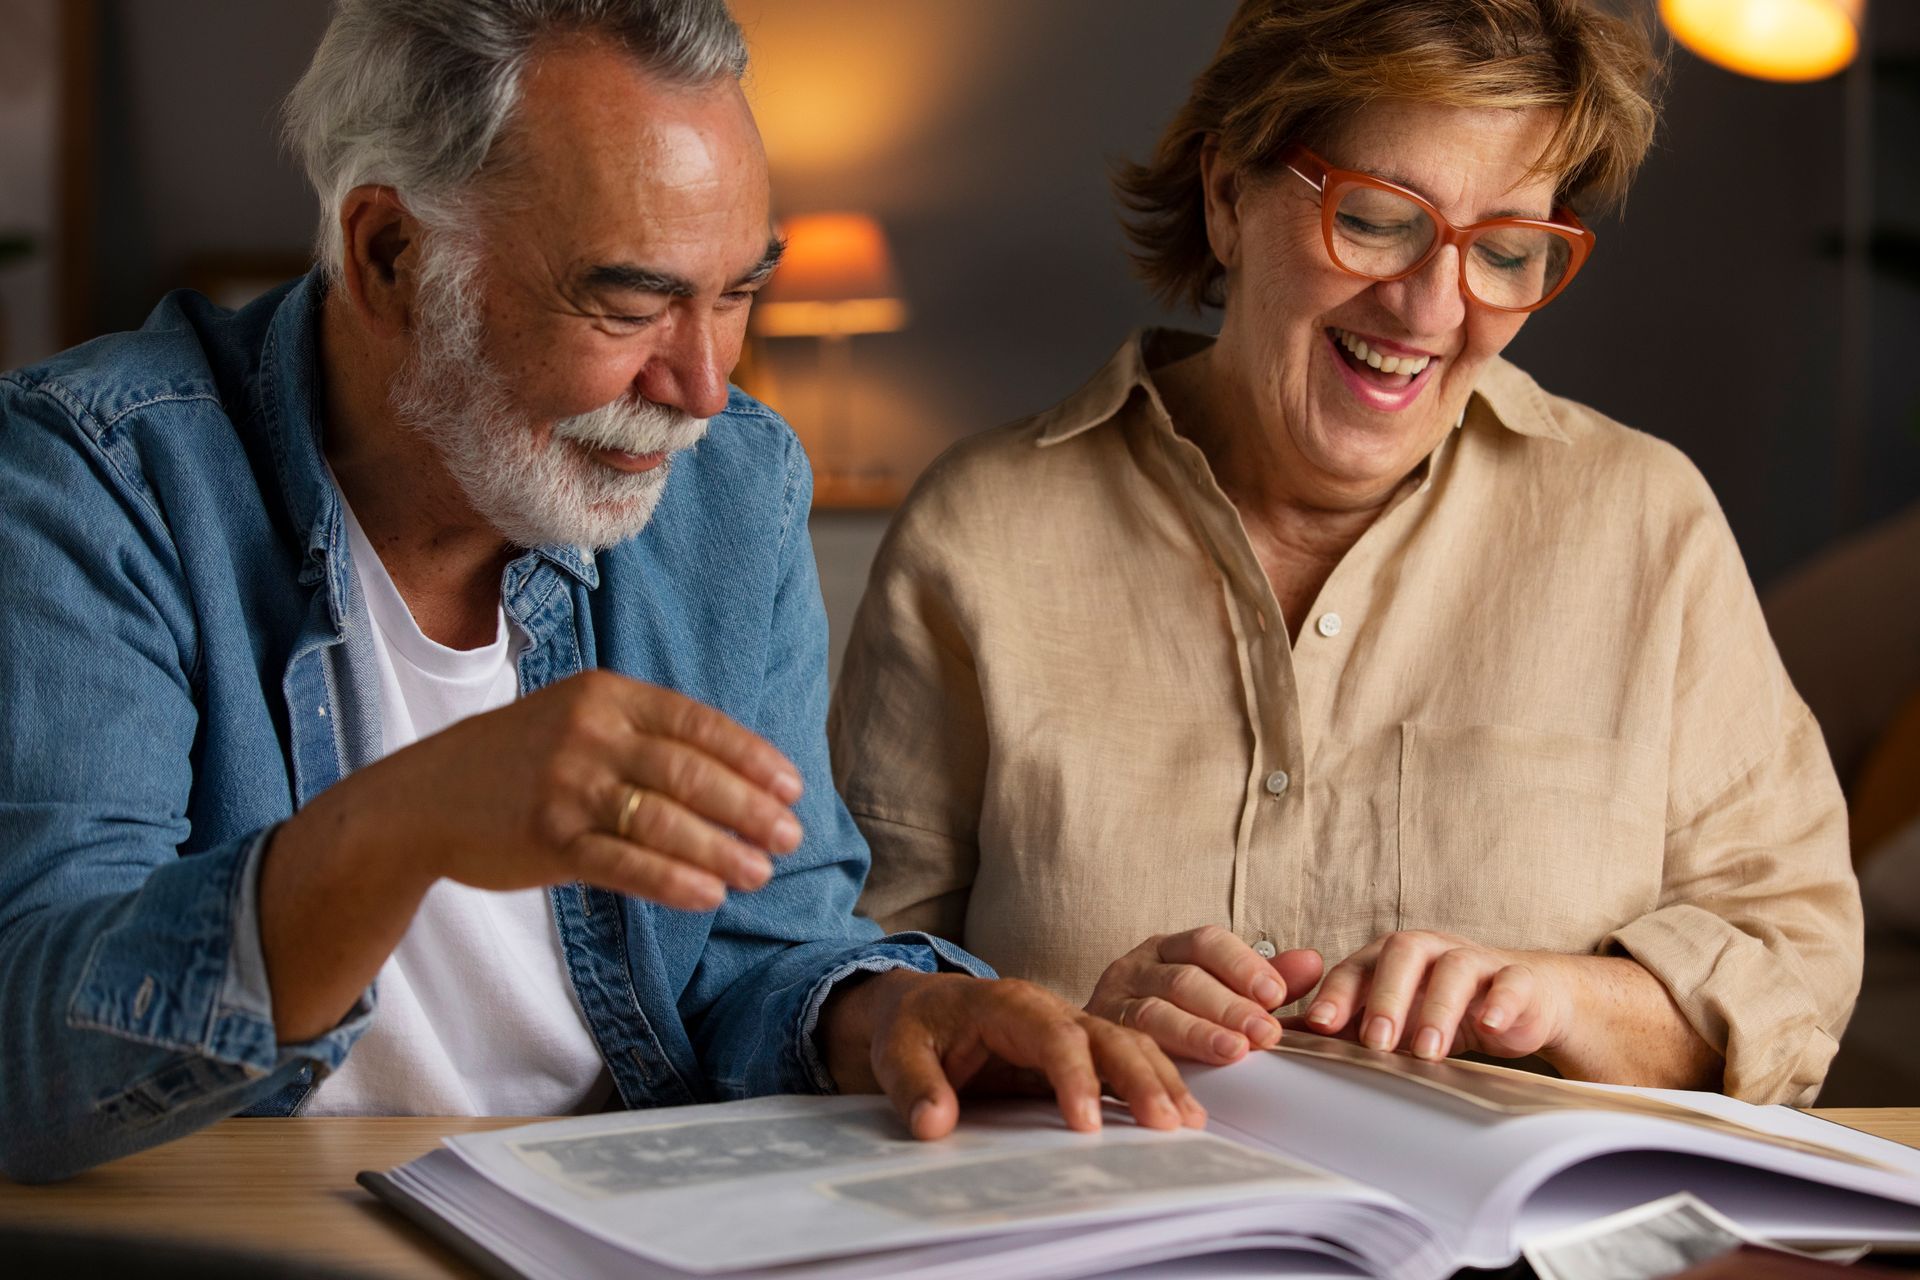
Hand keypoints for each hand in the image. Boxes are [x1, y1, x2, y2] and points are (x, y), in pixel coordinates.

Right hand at [353, 668, 803, 909]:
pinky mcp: (547, 839)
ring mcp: (566, 786)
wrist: (421, 799)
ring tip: (758, 872)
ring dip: (721, 850)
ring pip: (664, 821)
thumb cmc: (517, 761)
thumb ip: (644, 734)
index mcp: (606, 695)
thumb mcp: (576, 720)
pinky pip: (625, 862)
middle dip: (749, 808)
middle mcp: (589, 734)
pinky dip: (673, 881)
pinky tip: (708, 895)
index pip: (697, 723)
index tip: (791, 788)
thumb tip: (737, 771)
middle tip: (789, 837)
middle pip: (690, 773)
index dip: (751, 757)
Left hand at [822, 971, 1206, 1139]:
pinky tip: (1180, 1113)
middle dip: (1138, 1077)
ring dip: (1158, 1080)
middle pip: (1105, 1036)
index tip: (1085, 1125)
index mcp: (1007, 1002)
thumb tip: (934, 1123)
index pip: (1052, 1035)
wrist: (916, 1007)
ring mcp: (1068, 1027)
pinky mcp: (1077, 1050)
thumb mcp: (895, 1051)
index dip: (1073, 1077)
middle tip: (1165, 1123)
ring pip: (1126, 1044)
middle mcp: (1048, 1009)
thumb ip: (913, 1086)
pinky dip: (1154, 1083)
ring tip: (1187, 1122)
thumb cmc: (910, 1027)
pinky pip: (1123, 1060)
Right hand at [1085, 926, 1324, 1064]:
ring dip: (1198, 1034)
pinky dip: (1155, 1067)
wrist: (1074, 1042)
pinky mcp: (1091, 1040)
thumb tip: (1312, 963)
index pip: (1206, 942)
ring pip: (1155, 1013)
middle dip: (1230, 1006)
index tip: (1275, 994)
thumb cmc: (1158, 1016)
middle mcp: (1135, 968)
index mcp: (1165, 950)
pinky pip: (1124, 1049)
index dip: (1241, 964)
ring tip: (1233, 1054)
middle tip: (1266, 1034)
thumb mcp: (1210, 992)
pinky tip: (1183, 1085)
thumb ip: (1257, 979)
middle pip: (1185, 979)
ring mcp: (1110, 1002)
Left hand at [1300, 930, 1570, 1061]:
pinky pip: (1512, 983)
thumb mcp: (1390, 1016)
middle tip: (1376, 1041)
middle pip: (1402, 954)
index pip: (1357, 967)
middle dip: (1386, 997)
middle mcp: (1429, 951)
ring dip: (1438, 1009)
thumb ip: (1342, 1023)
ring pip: (1455, 969)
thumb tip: (1279, 1035)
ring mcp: (1475, 961)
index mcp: (1390, 958)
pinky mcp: (1518, 980)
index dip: (1338, 994)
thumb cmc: (1440, 1007)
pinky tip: (1491, 1026)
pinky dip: (1501, 1003)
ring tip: (1427, 1051)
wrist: (1520, 1001)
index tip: (1320, 1025)